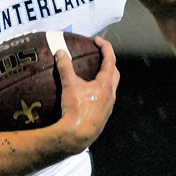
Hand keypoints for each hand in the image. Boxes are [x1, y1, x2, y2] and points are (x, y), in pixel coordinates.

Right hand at [54, 36, 119, 152]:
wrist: (77, 135)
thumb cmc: (75, 109)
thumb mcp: (69, 85)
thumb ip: (65, 67)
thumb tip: (60, 52)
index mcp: (105, 84)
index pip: (110, 60)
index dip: (105, 47)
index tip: (97, 40)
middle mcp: (111, 94)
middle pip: (115, 74)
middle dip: (109, 62)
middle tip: (99, 56)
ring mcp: (108, 106)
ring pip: (111, 88)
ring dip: (105, 79)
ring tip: (93, 75)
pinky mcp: (103, 116)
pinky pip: (105, 100)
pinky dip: (100, 92)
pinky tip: (88, 95)